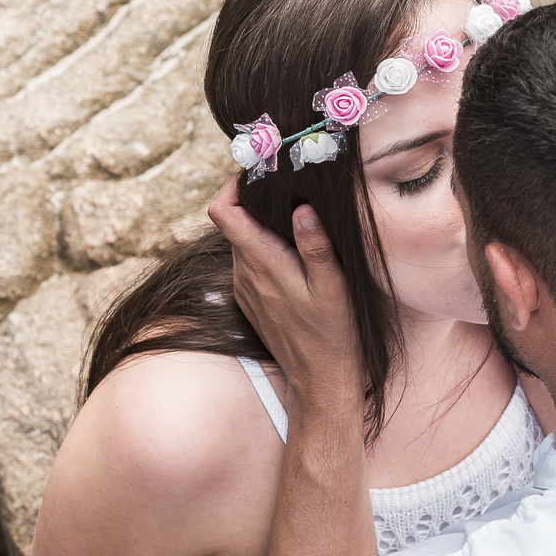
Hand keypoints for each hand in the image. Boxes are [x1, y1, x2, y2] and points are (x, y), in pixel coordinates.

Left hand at [208, 175, 364, 411]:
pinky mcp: (251, 302)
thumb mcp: (333, 287)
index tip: (258, 175)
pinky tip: (295, 259)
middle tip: (291, 192)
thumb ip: (316, 246)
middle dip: (256, 204)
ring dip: (263, 230)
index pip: (222, 212)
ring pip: (243, 244)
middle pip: (234, 223)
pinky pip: (250, 265)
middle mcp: (245, 274)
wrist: (322, 380)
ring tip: (298, 225)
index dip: (231, 187)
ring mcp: (245, 289)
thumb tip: (302, 209)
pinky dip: (266, 252)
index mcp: (262, 264)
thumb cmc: (334, 334)